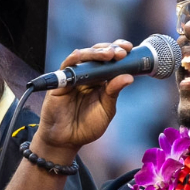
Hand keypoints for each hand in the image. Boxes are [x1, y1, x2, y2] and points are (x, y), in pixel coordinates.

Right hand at [31, 40, 133, 164]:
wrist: (66, 140)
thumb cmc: (87, 126)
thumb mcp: (106, 109)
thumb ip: (114, 92)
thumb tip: (129, 77)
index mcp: (101, 80)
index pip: (111, 60)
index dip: (119, 50)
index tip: (130, 48)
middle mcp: (88, 75)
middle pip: (98, 54)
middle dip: (110, 49)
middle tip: (122, 52)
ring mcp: (74, 76)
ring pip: (84, 56)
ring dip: (95, 53)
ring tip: (108, 54)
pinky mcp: (60, 81)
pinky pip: (66, 67)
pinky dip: (73, 59)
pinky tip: (80, 55)